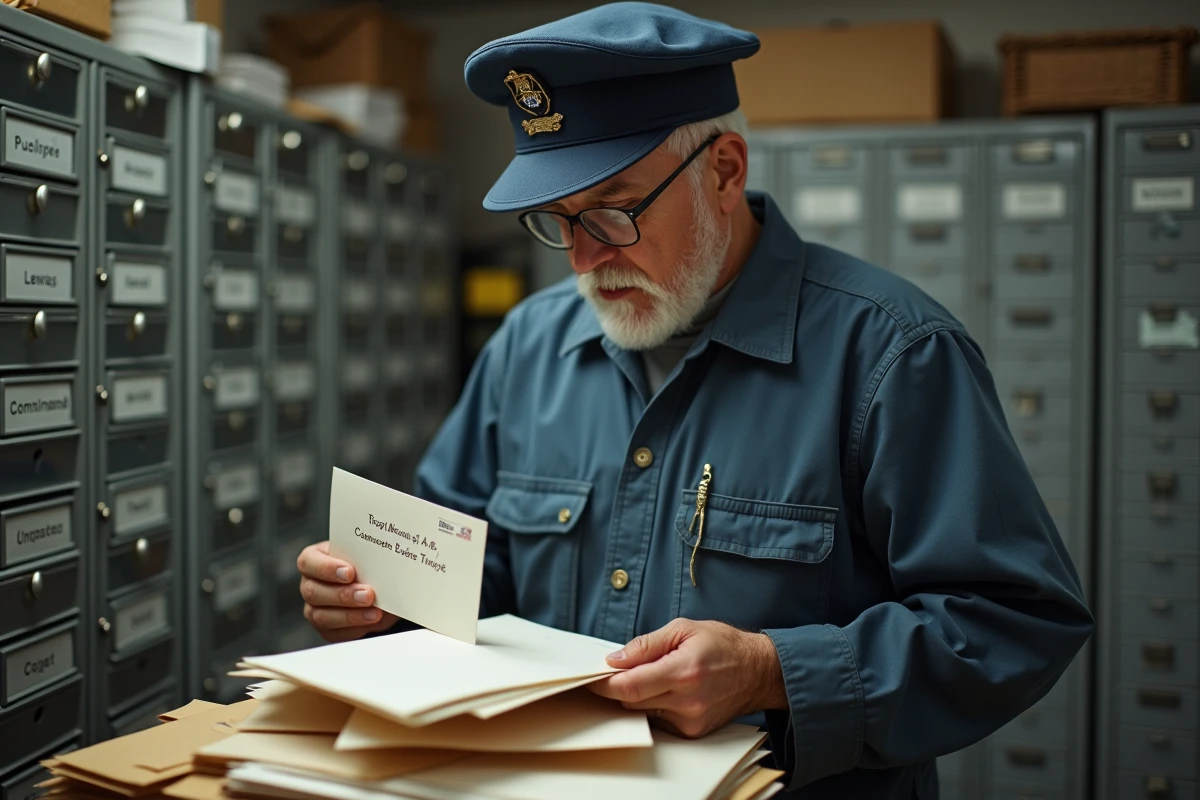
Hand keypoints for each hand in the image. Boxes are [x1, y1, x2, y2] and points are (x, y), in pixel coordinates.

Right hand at [297, 541, 397, 641]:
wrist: (382, 589)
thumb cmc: (369, 566)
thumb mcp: (369, 559)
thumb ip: (369, 561)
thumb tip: (381, 566)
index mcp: (314, 559)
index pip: (308, 562)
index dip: (326, 568)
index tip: (350, 572)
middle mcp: (309, 584)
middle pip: (313, 592)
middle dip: (343, 595)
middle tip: (368, 594)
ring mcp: (314, 608)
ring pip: (321, 616)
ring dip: (350, 615)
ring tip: (375, 612)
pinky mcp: (326, 629)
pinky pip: (334, 633)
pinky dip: (355, 628)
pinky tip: (371, 622)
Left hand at [588, 618, 786, 737]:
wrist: (758, 672)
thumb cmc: (723, 645)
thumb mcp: (684, 629)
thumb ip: (646, 644)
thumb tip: (615, 659)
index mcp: (683, 671)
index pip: (630, 685)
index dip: (604, 683)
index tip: (592, 677)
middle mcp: (687, 700)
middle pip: (631, 701)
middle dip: (618, 687)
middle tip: (616, 671)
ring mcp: (690, 720)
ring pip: (642, 712)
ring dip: (636, 696)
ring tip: (648, 677)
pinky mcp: (693, 731)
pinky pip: (658, 720)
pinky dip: (654, 706)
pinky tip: (666, 690)